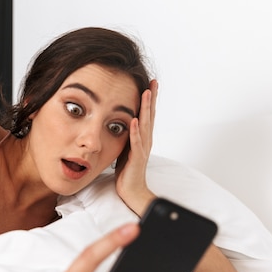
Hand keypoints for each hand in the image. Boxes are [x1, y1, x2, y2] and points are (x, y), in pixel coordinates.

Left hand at [115, 79, 158, 215]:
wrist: (131, 191)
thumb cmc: (127, 171)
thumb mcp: (124, 147)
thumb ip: (124, 134)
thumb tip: (117, 121)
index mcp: (142, 137)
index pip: (146, 114)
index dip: (148, 99)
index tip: (149, 83)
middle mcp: (146, 140)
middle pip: (150, 115)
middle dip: (151, 98)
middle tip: (153, 81)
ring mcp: (143, 148)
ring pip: (146, 125)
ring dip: (146, 109)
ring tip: (147, 93)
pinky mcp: (137, 158)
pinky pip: (136, 142)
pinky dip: (136, 131)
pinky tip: (134, 120)